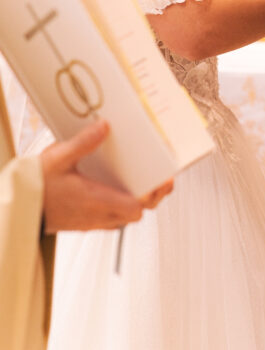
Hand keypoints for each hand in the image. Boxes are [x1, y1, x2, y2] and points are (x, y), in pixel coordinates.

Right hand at [41, 120, 173, 233]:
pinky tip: (117, 191)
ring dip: (137, 202)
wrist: (16, 209)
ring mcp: (90, 221)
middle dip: (152, 197)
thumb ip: (83, 143)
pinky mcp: (83, 222)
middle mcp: (96, 215)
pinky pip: (111, 219)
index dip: (153, 195)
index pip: (136, 207)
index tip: (163, 180)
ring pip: (124, 217)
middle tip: (161, 180)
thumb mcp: (58, 157)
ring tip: (145, 183)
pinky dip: (120, 206)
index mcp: (95, 201)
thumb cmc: (34, 187)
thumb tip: (104, 127)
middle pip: (136, 213)